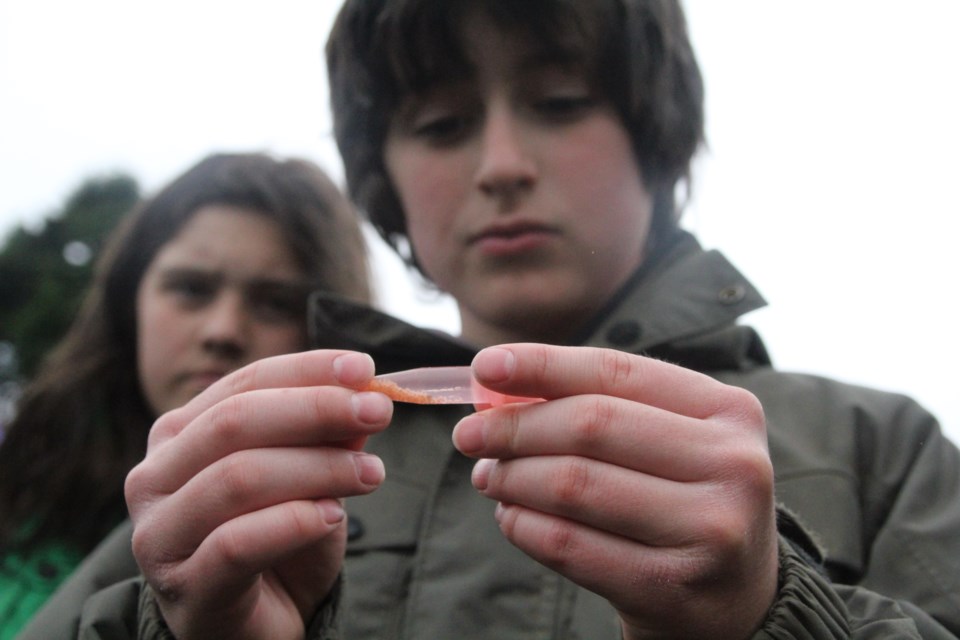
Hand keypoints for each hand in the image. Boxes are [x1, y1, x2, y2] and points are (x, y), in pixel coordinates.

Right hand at [125, 350, 391, 639]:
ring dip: (318, 468)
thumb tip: (364, 391)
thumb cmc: (277, 540)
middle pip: (236, 422)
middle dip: (316, 410)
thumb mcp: (309, 477)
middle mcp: (155, 477)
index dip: (307, 370)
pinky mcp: (185, 588)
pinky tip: (334, 516)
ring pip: (239, 478)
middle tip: (379, 412)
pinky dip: (294, 522)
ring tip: (370, 473)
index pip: (245, 383)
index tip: (366, 369)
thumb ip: (327, 435)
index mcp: (179, 434)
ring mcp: (161, 534)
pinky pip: (238, 543)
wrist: (254, 628)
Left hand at [452, 344, 777, 639]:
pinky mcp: (672, 586)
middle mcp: (733, 464)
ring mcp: (710, 529)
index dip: (542, 364)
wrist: (733, 601)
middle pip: (590, 424)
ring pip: (572, 484)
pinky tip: (511, 518)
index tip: (483, 367)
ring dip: (512, 478)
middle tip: (470, 436)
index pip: (616, 372)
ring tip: (490, 478)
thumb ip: (598, 405)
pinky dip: (523, 526)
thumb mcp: (667, 441)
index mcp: (728, 410)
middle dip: (514, 427)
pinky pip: (568, 544)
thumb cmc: (684, 501)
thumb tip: (496, 386)